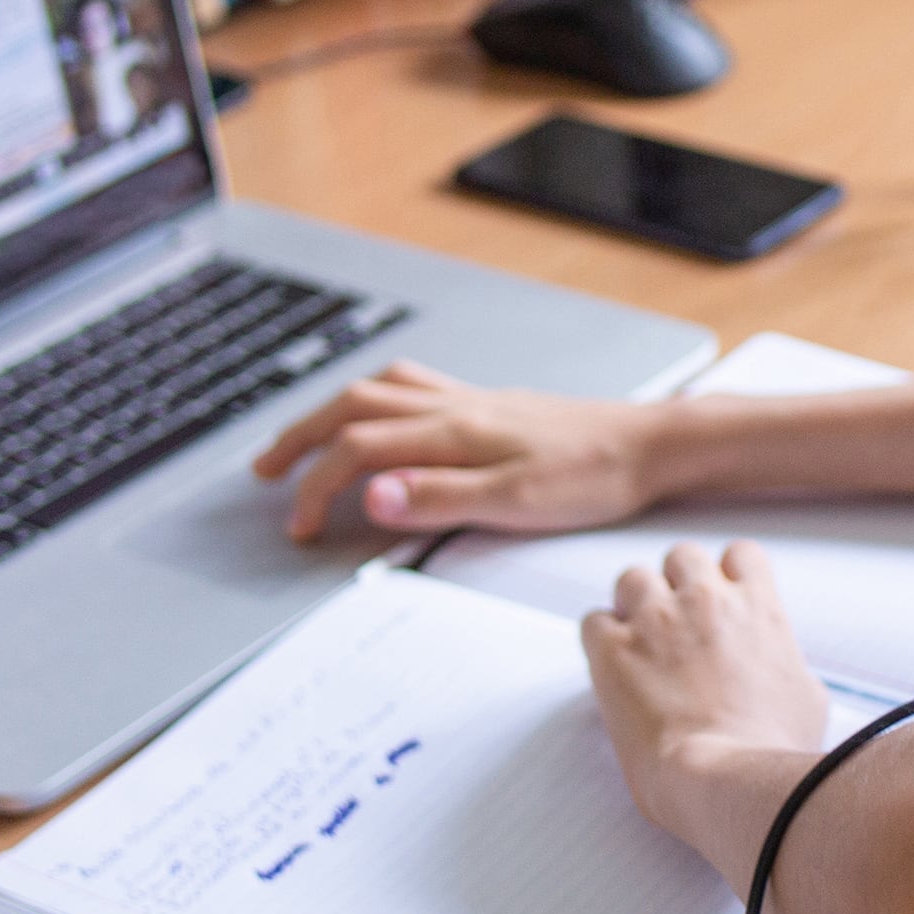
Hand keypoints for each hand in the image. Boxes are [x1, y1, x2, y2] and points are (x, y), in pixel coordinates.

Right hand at [250, 361, 663, 538]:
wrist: (649, 446)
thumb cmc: (592, 476)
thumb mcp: (515, 501)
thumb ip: (438, 498)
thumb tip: (369, 495)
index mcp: (454, 431)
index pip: (358, 450)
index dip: (317, 487)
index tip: (297, 525)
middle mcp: (456, 406)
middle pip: (353, 406)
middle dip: (301, 436)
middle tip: (265, 471)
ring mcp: (473, 401)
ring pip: (381, 389)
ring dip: (333, 411)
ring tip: (306, 438)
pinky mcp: (493, 405)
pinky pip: (415, 387)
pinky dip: (377, 397)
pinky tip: (384, 414)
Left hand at [580, 540, 827, 840]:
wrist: (723, 777)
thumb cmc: (772, 750)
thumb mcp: (808, 697)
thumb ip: (788, 665)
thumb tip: (781, 667)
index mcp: (757, 606)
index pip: (740, 555)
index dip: (728, 576)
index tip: (722, 603)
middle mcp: (705, 599)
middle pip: (682, 556)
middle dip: (677, 584)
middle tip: (676, 625)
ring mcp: (656, 620)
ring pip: (632, 578)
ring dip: (634, 605)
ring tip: (638, 642)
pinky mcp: (613, 650)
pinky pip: (593, 620)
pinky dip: (600, 638)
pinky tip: (611, 667)